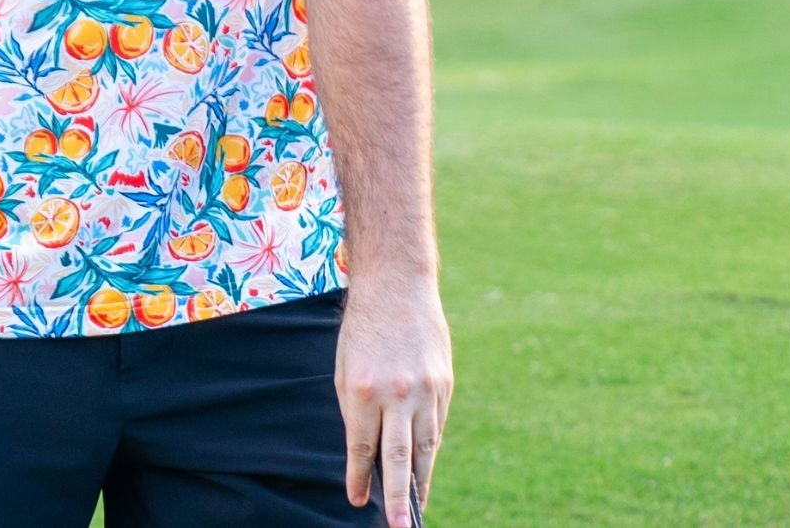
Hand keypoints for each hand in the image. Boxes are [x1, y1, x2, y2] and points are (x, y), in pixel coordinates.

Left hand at [335, 276, 452, 525]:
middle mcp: (396, 394)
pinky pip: (436, 426)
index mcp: (363, 389)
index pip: (362, 447)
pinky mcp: (444, 384)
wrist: (397, 286)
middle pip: (398, 458)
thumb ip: (355, 410)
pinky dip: (431, 449)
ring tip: (418, 510)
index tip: (357, 501)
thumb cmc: (363, 329)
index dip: (360, 477)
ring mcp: (425, 390)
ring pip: (426, 448)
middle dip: (397, 497)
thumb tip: (366, 453)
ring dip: (422, 482)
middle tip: (399, 527)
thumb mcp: (345, 367)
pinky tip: (426, 467)